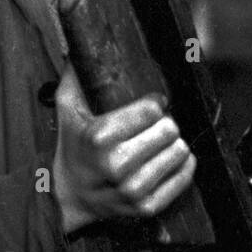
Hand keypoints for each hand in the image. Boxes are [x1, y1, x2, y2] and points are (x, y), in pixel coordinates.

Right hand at [52, 61, 196, 233]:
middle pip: (169, 130)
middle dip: (164, 124)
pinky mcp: (146, 207)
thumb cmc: (71, 148)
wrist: (69, 198)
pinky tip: (169, 159)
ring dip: (173, 144)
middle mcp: (117, 165)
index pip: (152, 110)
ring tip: (158, 143)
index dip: (154, 103)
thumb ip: (75, 75)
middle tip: (154, 126)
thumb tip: (80, 43)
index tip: (151, 104)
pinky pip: (184, 178)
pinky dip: (182, 165)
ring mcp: (133, 190)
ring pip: (179, 153)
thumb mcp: (67, 109)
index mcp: (99, 137)